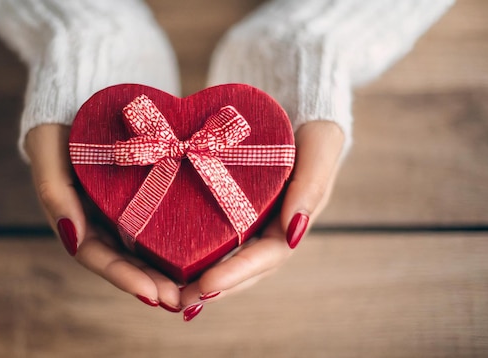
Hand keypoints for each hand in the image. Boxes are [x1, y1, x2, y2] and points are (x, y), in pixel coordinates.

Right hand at [25, 124, 182, 312]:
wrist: (87, 90)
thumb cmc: (60, 120)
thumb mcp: (47, 147)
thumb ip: (52, 189)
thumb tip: (71, 237)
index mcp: (72, 216)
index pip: (96, 256)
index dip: (123, 277)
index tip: (152, 293)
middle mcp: (97, 219)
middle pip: (124, 261)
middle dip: (151, 283)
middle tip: (181, 300)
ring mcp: (120, 208)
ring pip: (144, 248)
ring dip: (166, 270)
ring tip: (195, 287)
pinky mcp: (143, 193)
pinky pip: (159, 221)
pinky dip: (176, 239)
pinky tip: (200, 251)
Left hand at [178, 120, 344, 320]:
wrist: (292, 103)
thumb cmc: (311, 124)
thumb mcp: (320, 144)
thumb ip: (312, 185)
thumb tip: (295, 232)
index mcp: (294, 221)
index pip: (267, 257)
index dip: (238, 273)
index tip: (206, 284)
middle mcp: (271, 229)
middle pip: (243, 269)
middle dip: (213, 287)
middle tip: (179, 301)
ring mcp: (251, 222)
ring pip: (225, 258)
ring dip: (200, 280)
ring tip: (168, 296)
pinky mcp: (231, 210)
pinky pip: (212, 236)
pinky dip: (193, 254)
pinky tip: (167, 265)